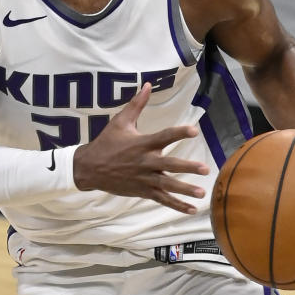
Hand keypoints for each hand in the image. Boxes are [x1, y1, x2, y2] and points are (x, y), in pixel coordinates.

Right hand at [72, 83, 205, 213]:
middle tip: (204, 168)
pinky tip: (192, 209)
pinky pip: (162, 199)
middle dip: (186, 167)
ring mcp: (144, 179)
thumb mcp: (120, 121)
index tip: (194, 130)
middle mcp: (145, 162)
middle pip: (169, 165)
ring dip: (185, 189)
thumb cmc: (107, 142)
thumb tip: (148, 85)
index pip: (163, 137)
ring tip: (202, 192)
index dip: (178, 133)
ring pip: (167, 185)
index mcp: (141, 144)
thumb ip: (137, 104)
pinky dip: (177, 205)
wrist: (90, 168)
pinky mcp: (143, 191)